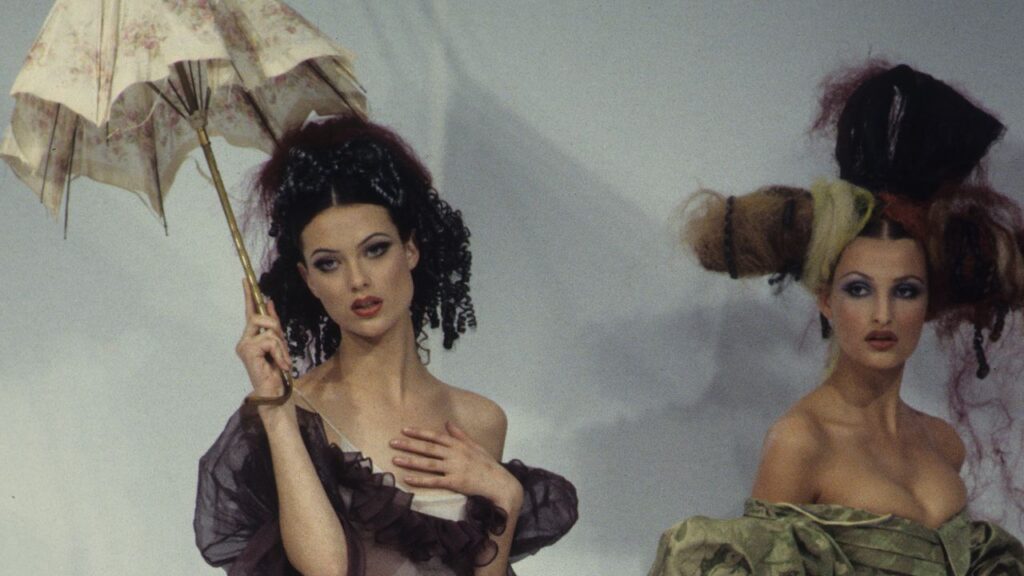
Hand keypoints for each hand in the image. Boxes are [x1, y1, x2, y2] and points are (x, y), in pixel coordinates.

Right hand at [235, 278, 291, 398]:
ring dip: (281, 347)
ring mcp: (244, 346)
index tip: (246, 279)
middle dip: (277, 330)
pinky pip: (269, 340)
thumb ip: (273, 326)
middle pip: (261, 318)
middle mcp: (244, 341)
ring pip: (269, 330)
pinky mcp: (247, 351)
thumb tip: (268, 302)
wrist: (276, 394)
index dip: (249, 295)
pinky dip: (279, 353)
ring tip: (281, 363)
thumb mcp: (279, 345)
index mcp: (251, 338)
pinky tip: (279, 365)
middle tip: (282, 352)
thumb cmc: (277, 373)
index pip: (250, 313)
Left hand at [391, 422, 523, 511]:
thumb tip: (447, 422)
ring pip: (428, 464)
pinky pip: (434, 481)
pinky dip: (420, 480)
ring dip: (411, 461)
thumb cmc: (487, 465)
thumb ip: (460, 435)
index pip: (435, 437)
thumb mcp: (475, 446)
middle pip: (428, 448)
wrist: (499, 483)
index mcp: (459, 445)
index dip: (419, 433)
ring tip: (395, 459)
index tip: (405, 430)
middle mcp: (455, 455)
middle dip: (409, 444)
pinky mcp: (455, 483)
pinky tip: (407, 479)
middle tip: (393, 442)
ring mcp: (455, 469)